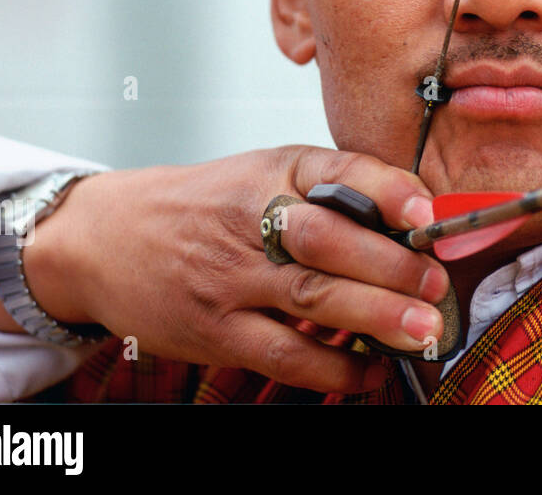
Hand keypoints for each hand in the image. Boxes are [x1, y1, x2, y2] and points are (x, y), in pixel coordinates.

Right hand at [25, 146, 448, 393]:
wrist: (107, 239)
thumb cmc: (207, 205)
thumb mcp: (266, 173)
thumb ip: (334, 191)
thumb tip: (417, 221)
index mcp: (273, 172)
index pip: (337, 171)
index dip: (387, 190)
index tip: (426, 212)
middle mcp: (252, 220)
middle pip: (327, 240)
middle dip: (391, 265)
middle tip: (434, 284)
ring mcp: (232, 279)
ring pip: (311, 298)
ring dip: (375, 318)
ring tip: (421, 331)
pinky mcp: (216, 330)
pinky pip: (283, 354)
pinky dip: (332, 368)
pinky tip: (369, 370)